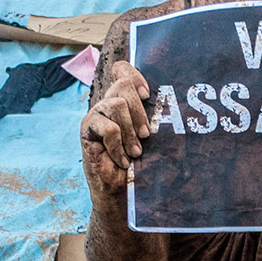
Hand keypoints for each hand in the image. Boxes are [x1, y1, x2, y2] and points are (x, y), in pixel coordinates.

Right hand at [82, 61, 151, 196]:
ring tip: (135, 152)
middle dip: (139, 111)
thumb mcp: (152, 137)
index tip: (148, 96)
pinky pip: (109, 128)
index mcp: (124, 100)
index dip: (135, 75)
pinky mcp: (87, 128)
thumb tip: (174, 101)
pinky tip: (121, 160)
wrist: (122, 191)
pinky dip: (118, 146)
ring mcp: (97, 114)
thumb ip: (154, 117)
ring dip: (130, 131)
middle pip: (123, 84)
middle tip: (146, 135)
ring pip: (117, 104)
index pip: (122, 69)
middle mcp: (108, 103)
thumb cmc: (140, 164)